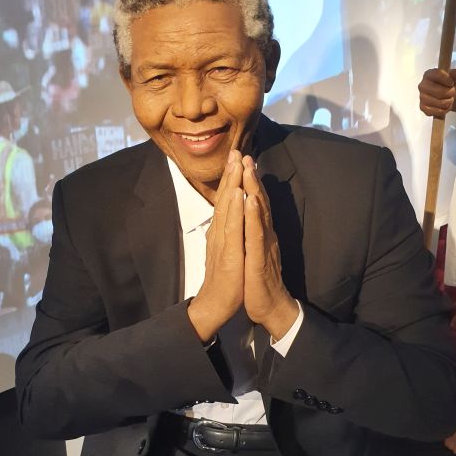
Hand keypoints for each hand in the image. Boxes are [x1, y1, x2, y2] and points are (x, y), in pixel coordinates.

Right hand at [187, 151, 244, 342]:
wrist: (216, 304)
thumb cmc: (225, 279)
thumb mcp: (227, 250)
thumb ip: (227, 233)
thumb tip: (229, 218)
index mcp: (221, 231)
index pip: (226, 200)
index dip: (231, 179)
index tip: (236, 158)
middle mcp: (220, 232)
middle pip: (225, 198)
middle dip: (230, 174)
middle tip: (235, 150)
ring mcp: (223, 241)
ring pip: (227, 208)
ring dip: (232, 184)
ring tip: (236, 163)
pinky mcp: (228, 253)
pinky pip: (232, 227)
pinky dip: (235, 208)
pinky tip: (238, 194)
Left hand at [242, 156, 299, 339]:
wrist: (269, 307)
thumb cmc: (258, 281)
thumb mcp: (252, 252)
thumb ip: (252, 233)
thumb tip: (248, 218)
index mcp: (260, 233)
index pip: (254, 203)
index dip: (249, 182)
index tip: (242, 160)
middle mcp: (264, 235)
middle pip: (258, 202)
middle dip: (250, 177)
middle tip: (244, 153)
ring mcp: (263, 245)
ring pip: (258, 213)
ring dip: (253, 189)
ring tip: (248, 168)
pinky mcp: (259, 258)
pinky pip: (256, 234)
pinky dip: (253, 215)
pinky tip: (250, 200)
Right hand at [418, 66, 455, 116]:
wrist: (443, 93)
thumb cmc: (446, 83)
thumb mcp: (453, 76)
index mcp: (428, 74)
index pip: (439, 75)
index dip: (448, 80)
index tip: (452, 83)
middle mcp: (422, 85)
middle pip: (442, 92)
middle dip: (451, 93)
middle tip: (452, 92)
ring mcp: (422, 97)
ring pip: (442, 103)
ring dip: (449, 102)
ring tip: (448, 99)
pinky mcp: (423, 108)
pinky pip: (438, 111)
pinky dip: (444, 110)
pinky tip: (444, 106)